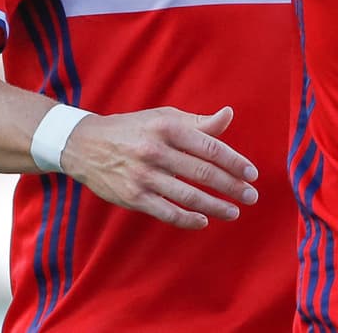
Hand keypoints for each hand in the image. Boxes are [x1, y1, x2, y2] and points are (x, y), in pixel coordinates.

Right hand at [59, 106, 258, 229]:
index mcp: (167, 127)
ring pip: (188, 196)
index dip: (234, 162)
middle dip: (232, 187)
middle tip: (251, 196)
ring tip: (234, 211)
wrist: (85, 145)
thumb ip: (198, 122)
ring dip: (215, 206)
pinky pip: (166, 212)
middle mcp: (156, 151)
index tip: (252, 174)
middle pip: (203, 173)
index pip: (210, 146)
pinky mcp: (132, 197)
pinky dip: (188, 219)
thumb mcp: (164, 118)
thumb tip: (229, 115)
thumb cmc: (133, 129)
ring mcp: (143, 176)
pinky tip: (204, 221)